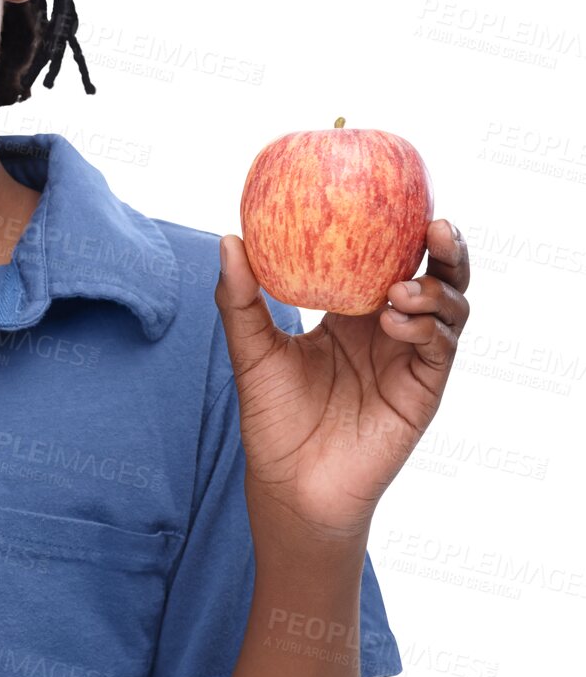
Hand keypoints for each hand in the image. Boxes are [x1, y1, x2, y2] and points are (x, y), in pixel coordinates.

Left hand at [213, 219, 470, 538]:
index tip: (397, 194)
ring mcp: (410, 359)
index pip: (389, 257)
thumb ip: (240, 298)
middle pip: (435, 275)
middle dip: (445, 248)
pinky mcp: (423, 391)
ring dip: (434, 290)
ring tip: (399, 291)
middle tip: (434, 225)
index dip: (401, 226)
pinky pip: (439, 349)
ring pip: (448, 309)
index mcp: (352, 311)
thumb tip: (229, 238)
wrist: (289, 482)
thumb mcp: (251, 349)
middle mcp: (388, 329)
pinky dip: (425, 328)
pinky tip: (394, 321)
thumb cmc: (271, 416)